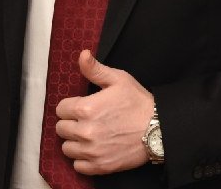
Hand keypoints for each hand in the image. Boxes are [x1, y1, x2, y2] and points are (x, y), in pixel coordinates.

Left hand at [54, 50, 152, 174]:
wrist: (160, 129)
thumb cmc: (139, 103)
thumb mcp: (118, 79)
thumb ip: (95, 69)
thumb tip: (82, 54)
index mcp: (86, 108)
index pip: (60, 109)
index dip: (70, 107)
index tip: (81, 108)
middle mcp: (86, 131)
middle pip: (61, 129)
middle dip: (71, 123)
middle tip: (86, 121)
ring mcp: (93, 151)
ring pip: (67, 148)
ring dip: (75, 142)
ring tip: (89, 136)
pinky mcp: (101, 166)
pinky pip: (78, 166)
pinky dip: (83, 160)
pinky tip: (93, 150)